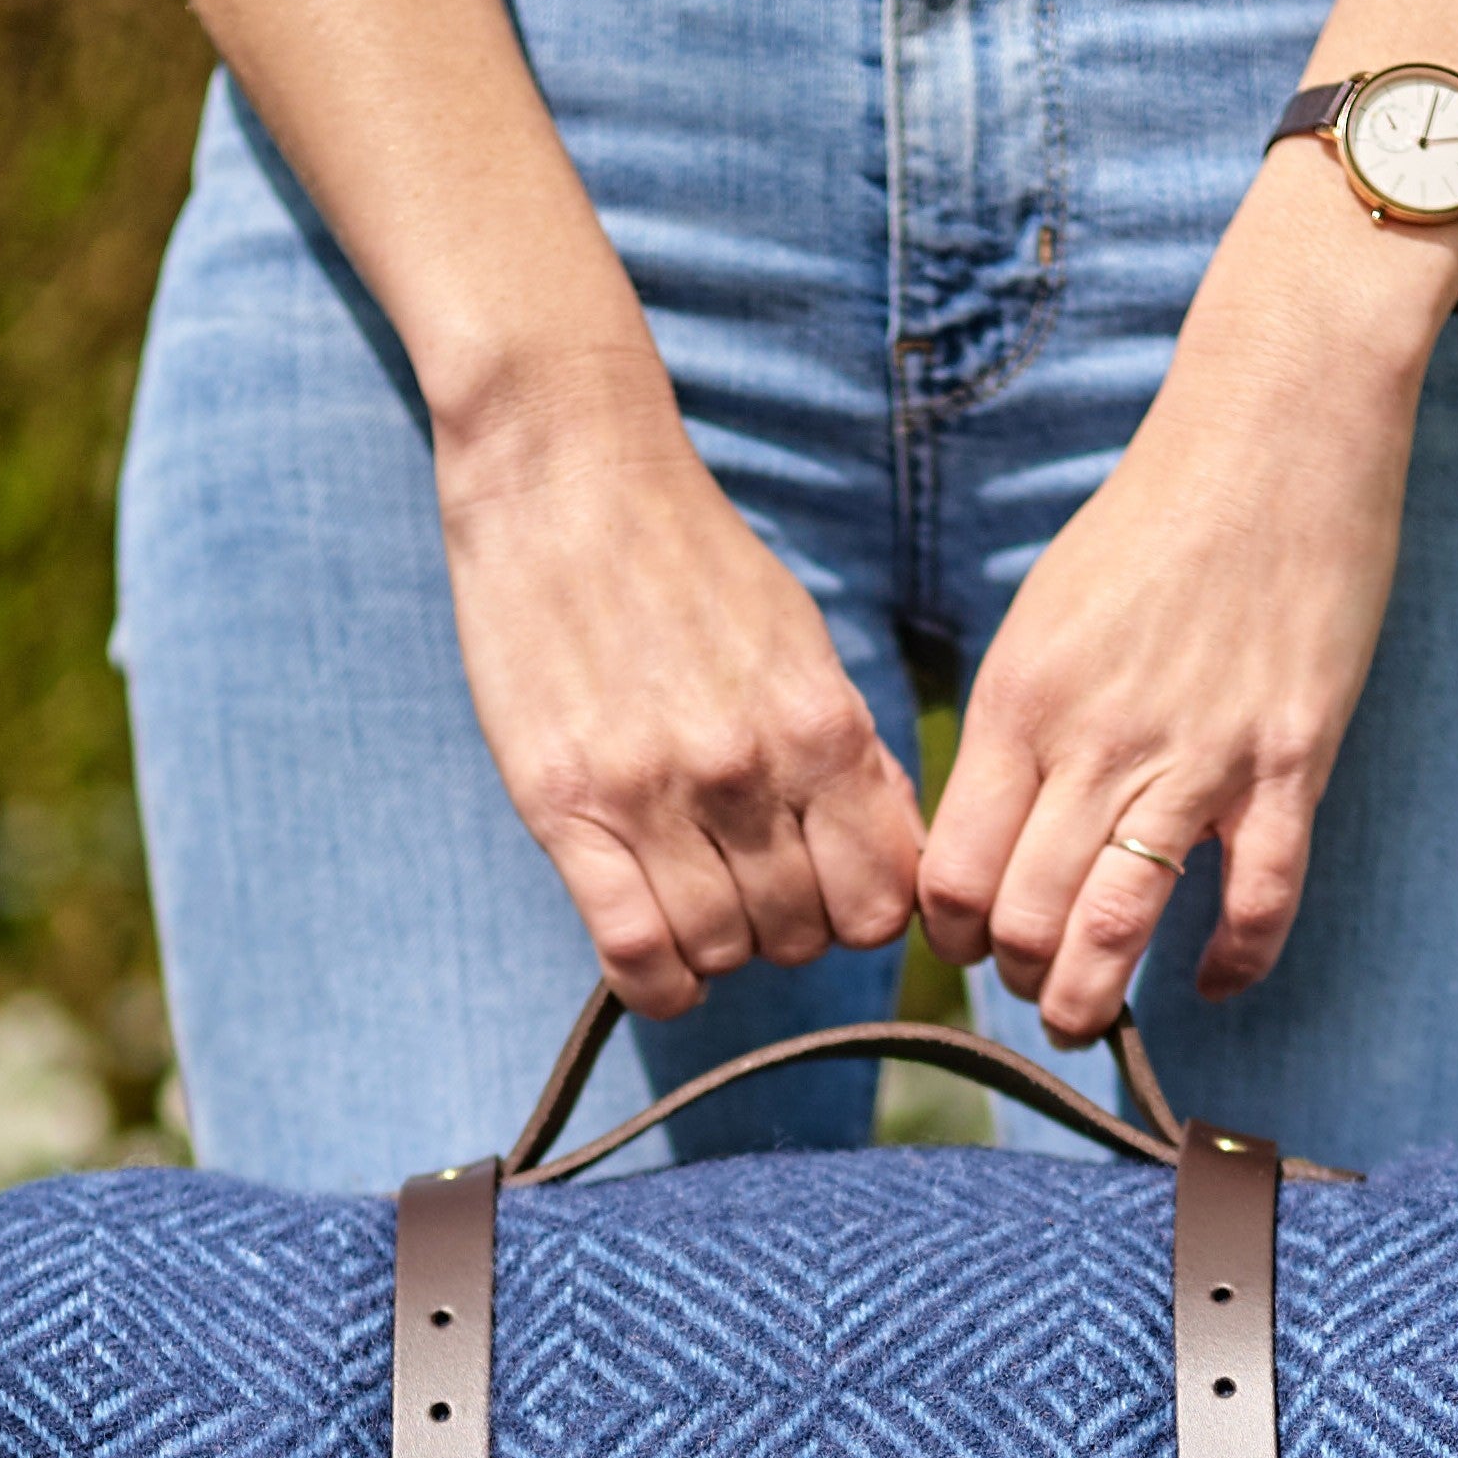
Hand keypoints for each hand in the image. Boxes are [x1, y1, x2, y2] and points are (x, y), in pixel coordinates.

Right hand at [433, 350, 922, 1018]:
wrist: (568, 477)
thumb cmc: (688, 561)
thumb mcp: (800, 644)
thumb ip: (846, 752)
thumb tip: (891, 851)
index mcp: (822, 727)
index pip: (882, 898)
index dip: (860, 913)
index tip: (828, 892)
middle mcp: (747, 769)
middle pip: (801, 936)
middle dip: (786, 929)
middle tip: (749, 885)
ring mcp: (653, 793)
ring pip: (722, 951)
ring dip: (717, 947)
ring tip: (694, 897)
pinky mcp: (565, 806)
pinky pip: (635, 950)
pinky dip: (658, 980)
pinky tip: (659, 960)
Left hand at [918, 168, 1457, 1041]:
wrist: (1273, 433)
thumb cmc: (1152, 525)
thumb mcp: (1043, 622)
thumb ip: (1016, 731)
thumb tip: (995, 831)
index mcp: (1020, 705)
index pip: (953, 873)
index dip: (954, 932)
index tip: (976, 938)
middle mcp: (1096, 742)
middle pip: (1024, 918)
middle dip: (1020, 975)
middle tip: (1036, 981)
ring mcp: (1197, 758)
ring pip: (1118, 928)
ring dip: (1093, 997)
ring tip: (1089, 1013)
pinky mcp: (1290, 761)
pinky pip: (1259, 901)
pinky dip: (1233, 963)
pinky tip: (1212, 980)